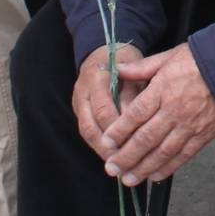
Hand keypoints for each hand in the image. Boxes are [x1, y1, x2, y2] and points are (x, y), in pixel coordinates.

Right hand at [71, 43, 142, 161]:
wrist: (103, 51)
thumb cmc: (125, 61)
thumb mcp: (134, 72)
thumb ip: (133, 95)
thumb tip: (137, 124)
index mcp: (97, 77)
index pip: (103, 108)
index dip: (116, 128)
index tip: (131, 143)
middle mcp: (82, 91)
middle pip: (89, 125)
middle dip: (106, 146)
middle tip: (122, 161)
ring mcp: (78, 102)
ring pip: (86, 131)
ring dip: (101, 149)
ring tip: (117, 164)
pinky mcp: (78, 110)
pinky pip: (87, 131)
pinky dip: (99, 144)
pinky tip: (112, 155)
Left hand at [102, 44, 214, 184]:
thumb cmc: (200, 60)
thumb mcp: (168, 57)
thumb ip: (142, 67)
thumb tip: (118, 69)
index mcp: (163, 89)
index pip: (135, 114)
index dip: (119, 131)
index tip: (106, 142)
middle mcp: (174, 110)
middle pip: (145, 138)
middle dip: (126, 156)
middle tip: (111, 168)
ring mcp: (189, 125)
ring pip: (162, 152)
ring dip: (143, 168)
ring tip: (128, 179)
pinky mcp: (203, 135)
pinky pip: (183, 156)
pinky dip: (168, 168)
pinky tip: (154, 176)